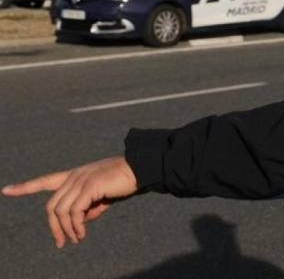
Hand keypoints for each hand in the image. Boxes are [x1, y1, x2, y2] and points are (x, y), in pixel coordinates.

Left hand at [2, 156, 138, 247]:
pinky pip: (74, 211)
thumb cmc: (123, 182)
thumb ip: (89, 208)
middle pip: (51, 205)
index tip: (5, 190)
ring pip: (60, 210)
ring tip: (76, 239)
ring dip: (66, 229)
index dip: (24, 187)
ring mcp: (80, 180)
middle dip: (54, 227)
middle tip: (62, 243)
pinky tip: (82, 233)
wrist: (140, 169)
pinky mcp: (89, 186)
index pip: (44, 181)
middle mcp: (73, 176)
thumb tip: (79, 223)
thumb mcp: (102, 197)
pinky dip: (75, 226)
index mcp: (74, 176)